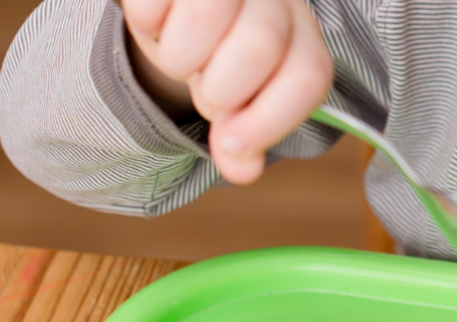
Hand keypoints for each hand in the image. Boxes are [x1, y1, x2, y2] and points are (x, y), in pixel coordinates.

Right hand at [123, 0, 332, 183]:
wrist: (180, 3)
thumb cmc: (217, 55)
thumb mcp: (236, 100)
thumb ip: (242, 138)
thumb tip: (242, 170)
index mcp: (302, 34)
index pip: (308, 76)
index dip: (270, 121)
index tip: (233, 146)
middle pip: (259, 48)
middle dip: (219, 91)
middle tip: (207, 91)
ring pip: (206, 16)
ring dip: (179, 57)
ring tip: (180, 57)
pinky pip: (153, 2)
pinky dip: (148, 22)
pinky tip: (158, 22)